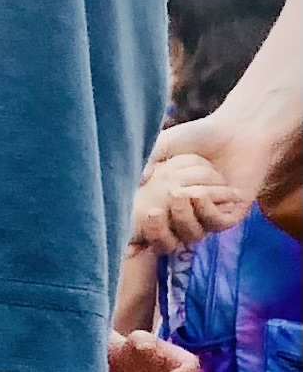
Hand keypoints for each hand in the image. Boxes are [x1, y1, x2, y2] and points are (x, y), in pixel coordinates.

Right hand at [130, 139, 251, 258]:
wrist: (234, 130)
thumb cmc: (197, 136)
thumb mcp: (163, 145)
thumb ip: (147, 161)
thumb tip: (136, 182)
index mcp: (163, 201)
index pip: (148, 230)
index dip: (141, 233)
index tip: (140, 219)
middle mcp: (184, 214)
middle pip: (168, 241)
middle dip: (160, 231)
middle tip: (157, 210)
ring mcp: (206, 217)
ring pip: (192, 234)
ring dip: (185, 215)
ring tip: (182, 193)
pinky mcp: (230, 215)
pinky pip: (214, 224)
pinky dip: (205, 212)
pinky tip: (201, 194)